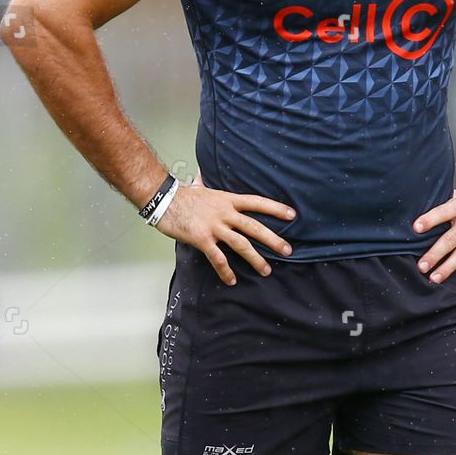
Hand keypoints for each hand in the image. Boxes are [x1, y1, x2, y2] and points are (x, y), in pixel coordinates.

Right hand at [158, 178, 294, 285]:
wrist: (163, 199)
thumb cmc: (182, 194)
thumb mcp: (201, 186)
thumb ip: (208, 184)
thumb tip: (203, 174)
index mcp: (228, 200)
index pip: (257, 203)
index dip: (275, 208)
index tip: (292, 215)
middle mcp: (225, 213)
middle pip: (255, 227)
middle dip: (273, 239)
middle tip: (288, 250)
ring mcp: (214, 226)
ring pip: (241, 244)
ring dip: (255, 259)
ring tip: (266, 270)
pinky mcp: (202, 239)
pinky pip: (218, 258)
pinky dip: (226, 270)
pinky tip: (231, 280)